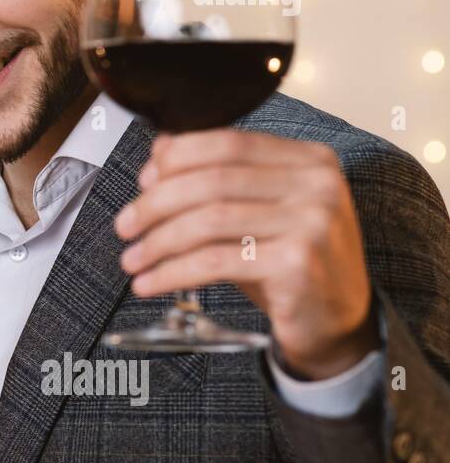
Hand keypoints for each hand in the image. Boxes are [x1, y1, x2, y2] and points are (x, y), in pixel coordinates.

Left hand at [115, 129, 379, 379]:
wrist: (336, 321)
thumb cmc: (288, 261)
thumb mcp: (256, 211)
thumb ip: (217, 178)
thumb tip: (158, 152)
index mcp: (309, 158)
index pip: (228, 141)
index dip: (176, 157)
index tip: (143, 180)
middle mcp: (316, 184)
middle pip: (212, 180)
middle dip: (155, 203)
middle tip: (124, 225)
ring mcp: (312, 223)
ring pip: (209, 220)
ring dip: (158, 241)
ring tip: (131, 259)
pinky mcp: (298, 264)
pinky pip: (215, 261)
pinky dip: (172, 272)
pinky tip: (149, 283)